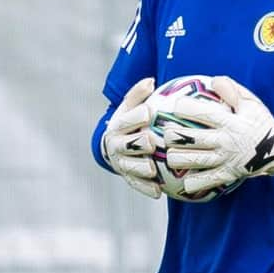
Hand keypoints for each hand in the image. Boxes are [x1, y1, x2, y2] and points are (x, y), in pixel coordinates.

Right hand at [101, 77, 160, 198]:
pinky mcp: (127, 177)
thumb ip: (139, 95)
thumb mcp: (131, 107)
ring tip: (152, 170)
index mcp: (118, 125)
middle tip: (152, 142)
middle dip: (138, 143)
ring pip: (130, 166)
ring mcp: (121, 162)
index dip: (136, 116)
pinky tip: (157, 192)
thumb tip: (151, 80)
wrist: (116, 147)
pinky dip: (145, 188)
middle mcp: (116, 145)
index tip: (148, 112)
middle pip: (127, 144)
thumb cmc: (130, 122)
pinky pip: (136, 184)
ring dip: (141, 168)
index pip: (126, 120)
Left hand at [164, 76, 273, 193]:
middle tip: (165, 133)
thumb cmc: (261, 122)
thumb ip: (232, 90)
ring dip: (176, 158)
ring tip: (169, 156)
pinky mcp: (227, 175)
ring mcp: (225, 159)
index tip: (173, 105)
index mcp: (229, 122)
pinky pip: (205, 181)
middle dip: (172, 135)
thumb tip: (214, 79)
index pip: (202, 113)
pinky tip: (182, 181)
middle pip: (189, 138)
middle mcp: (225, 141)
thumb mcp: (250, 103)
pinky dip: (191, 182)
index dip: (184, 108)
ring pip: (192, 160)